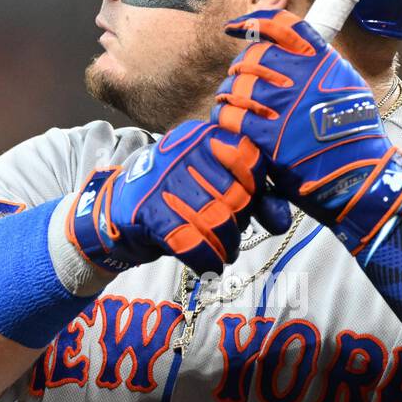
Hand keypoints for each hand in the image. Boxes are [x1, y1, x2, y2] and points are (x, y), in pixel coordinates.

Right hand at [65, 121, 291, 276]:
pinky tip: (208, 266)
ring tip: (222, 251)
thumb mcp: (216, 190)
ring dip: (226, 246)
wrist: (118, 211)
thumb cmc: (177, 198)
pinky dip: (207, 262)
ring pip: (217, 222)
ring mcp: (163, 181)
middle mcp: (183, 151)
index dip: (257, 189)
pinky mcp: (148, 212)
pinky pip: (192, 243)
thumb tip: (283, 221)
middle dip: (240, 225)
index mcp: (203, 136)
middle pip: (237, 196)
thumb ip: (254, 199)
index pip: (250, 158)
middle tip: (230, 234)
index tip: (248, 205)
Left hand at [211, 8, 401, 257]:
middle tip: (237, 82)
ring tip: (228, 104)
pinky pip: (231, 117)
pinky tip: (227, 123)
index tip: (235, 28)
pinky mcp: (269, 136)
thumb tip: (300, 57)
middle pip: (253, 57)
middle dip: (240, 69)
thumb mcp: (350, 88)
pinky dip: (224, 117)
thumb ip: (324, 69)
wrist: (361, 176)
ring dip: (228, 94)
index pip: (282, 26)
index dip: (253, 21)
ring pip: (237, 86)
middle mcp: (302, 77)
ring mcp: (284, 106)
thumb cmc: (356, 137)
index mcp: (322, 61)